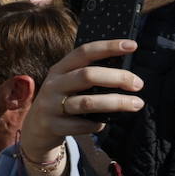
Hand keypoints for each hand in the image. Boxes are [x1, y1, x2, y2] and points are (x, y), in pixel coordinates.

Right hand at [18, 39, 142, 158]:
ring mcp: (51, 106)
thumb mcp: (67, 83)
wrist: (35, 129)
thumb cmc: (61, 101)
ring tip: (136, 104)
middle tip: (138, 84)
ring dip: (116, 103)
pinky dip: (97, 124)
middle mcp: (53, 85)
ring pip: (87, 102)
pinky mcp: (53, 125)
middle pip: (87, 76)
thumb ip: (87, 76)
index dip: (108, 47)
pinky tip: (103, 123)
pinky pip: (81, 125)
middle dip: (117, 78)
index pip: (84, 52)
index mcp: (59, 69)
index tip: (132, 46)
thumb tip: (125, 72)